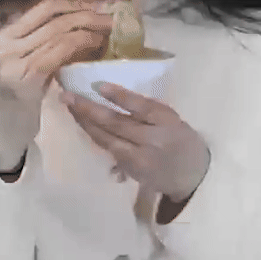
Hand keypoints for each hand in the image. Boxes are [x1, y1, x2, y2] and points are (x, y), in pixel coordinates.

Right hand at [0, 0, 113, 170]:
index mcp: (5, 35)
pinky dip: (82, 45)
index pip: (43, 8)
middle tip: (109, 18)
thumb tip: (80, 19)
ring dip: (89, 30)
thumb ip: (42, 40)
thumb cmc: (19, 93)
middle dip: (86, 15)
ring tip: (108, 32)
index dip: (73, 4)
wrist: (5, 127)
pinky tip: (96, 47)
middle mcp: (6, 43)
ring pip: (60, 33)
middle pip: (54, 19)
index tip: (95, 6)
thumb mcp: (26, 60)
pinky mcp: (28, 75)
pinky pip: (60, 51)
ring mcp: (14, 59)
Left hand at [61, 84, 210, 202]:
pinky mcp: (131, 170)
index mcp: (167, 121)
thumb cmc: (180, 139)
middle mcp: (153, 140)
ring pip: (106, 139)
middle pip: (117, 124)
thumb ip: (145, 110)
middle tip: (67, 95)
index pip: (142, 107)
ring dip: (85, 122)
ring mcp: (140, 158)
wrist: (193, 175)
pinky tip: (81, 123)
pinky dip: (93, 135)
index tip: (99, 85)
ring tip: (69, 106)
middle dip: (89, 109)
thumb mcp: (170, 119)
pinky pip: (108, 149)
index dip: (121, 97)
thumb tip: (109, 92)